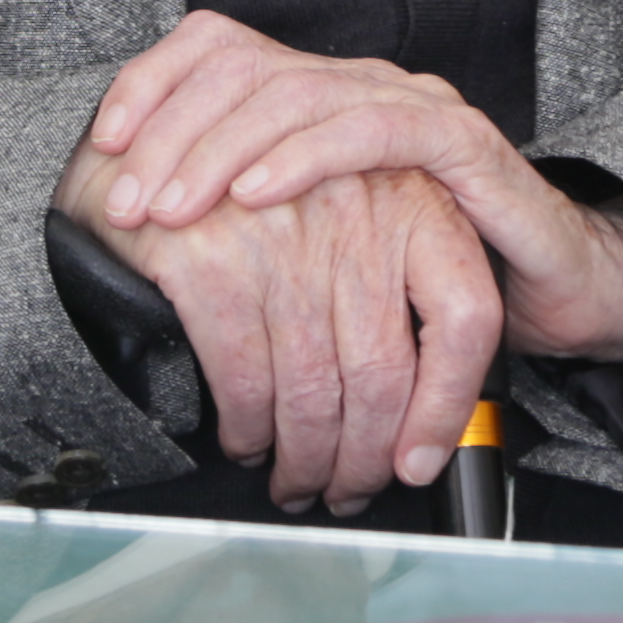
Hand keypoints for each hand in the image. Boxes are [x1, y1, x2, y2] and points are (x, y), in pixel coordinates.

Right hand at [58, 145, 500, 509]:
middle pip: (384, 374)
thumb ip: (398, 286)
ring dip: (303, 459)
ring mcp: (284, 236)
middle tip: (347, 490)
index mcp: (416, 201)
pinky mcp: (212, 259)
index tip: (420, 459)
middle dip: (362, 458)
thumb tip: (423, 410)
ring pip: (312, 390)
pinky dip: (247, 429)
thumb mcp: (356, 206)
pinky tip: (247, 440)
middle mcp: (360, 212)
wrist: (156, 131)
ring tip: (297, 480)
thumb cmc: (259, 182)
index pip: (467, 317)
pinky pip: (245, 380)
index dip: (448, 406)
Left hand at [77, 12, 622, 368]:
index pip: (216, 54)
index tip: (100, 149)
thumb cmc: (428, 277)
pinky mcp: (462, 143)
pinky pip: (372, 129)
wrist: (556, 290)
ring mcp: (414, 106)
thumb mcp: (314, 251)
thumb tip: (138, 242)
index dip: (150, 90)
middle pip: (244, 71)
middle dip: (171, 136)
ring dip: (222, 153)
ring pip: (297, 94)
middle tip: (125, 204)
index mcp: (321, 96)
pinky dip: (306, 158)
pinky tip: (257, 192)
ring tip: (174, 211)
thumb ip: (242, 228)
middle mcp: (364, 85)